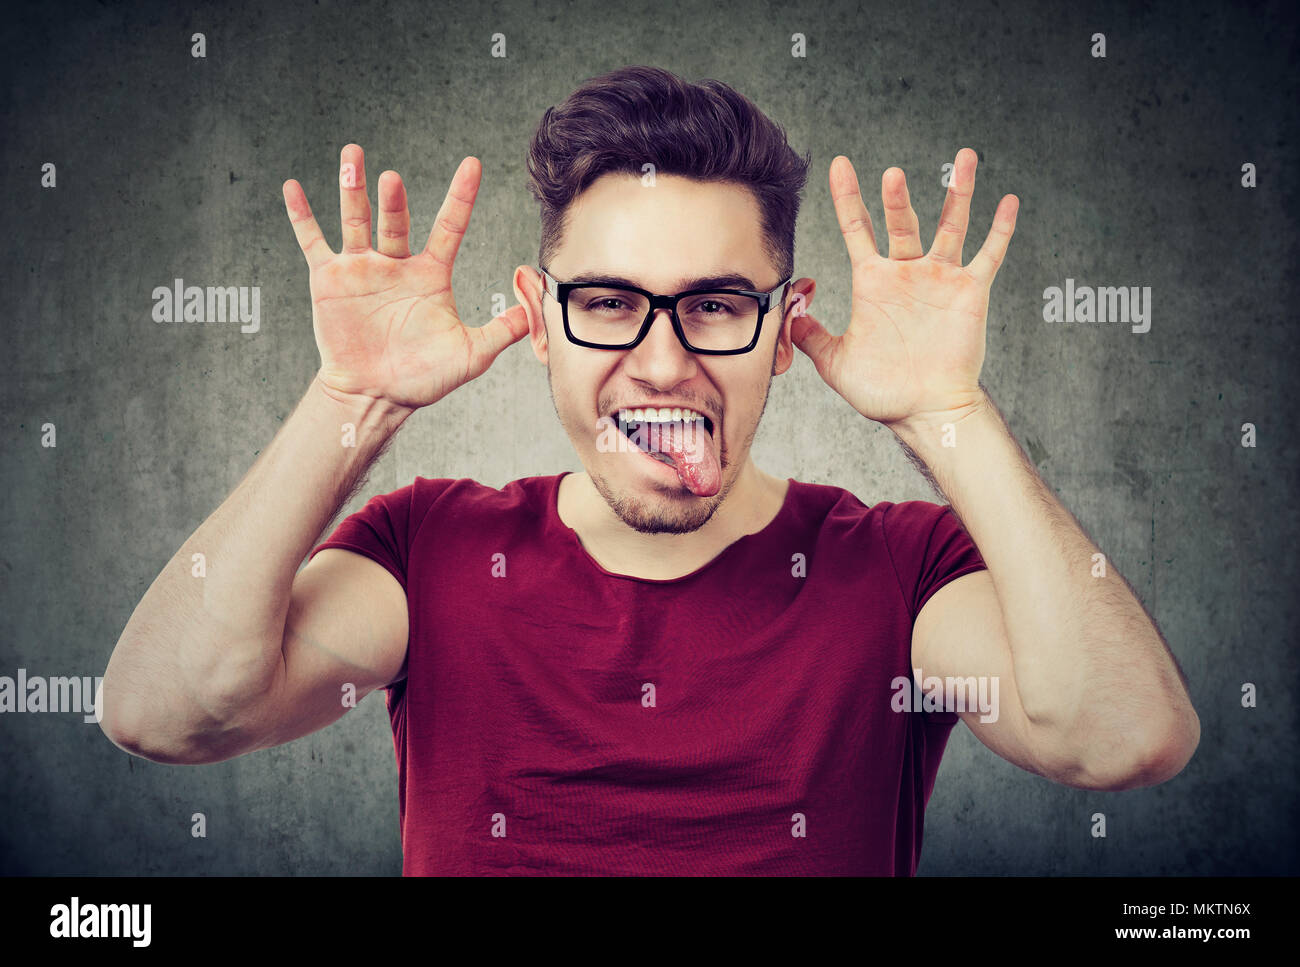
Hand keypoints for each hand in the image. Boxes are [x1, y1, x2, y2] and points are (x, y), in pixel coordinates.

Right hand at [282, 144, 528, 411]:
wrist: (376, 397)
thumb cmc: (424, 378)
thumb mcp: (472, 355)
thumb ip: (503, 330)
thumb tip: (536, 308)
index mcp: (430, 274)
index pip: (449, 226)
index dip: (461, 197)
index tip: (472, 164)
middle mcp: (396, 264)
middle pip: (396, 220)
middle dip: (393, 200)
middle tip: (392, 180)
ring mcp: (361, 268)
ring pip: (356, 220)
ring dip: (352, 189)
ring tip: (352, 156)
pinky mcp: (329, 280)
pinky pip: (313, 242)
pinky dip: (302, 216)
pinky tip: (292, 187)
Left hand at [790, 148, 1017, 430]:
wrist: (924, 411)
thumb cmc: (883, 392)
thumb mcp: (835, 362)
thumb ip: (809, 333)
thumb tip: (786, 309)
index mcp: (874, 283)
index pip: (857, 229)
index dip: (847, 197)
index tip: (840, 164)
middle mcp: (907, 273)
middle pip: (902, 221)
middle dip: (896, 198)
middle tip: (891, 174)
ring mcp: (940, 279)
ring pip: (951, 225)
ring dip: (958, 192)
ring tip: (965, 157)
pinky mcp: (970, 293)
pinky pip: (989, 255)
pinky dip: (1001, 230)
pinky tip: (1009, 202)